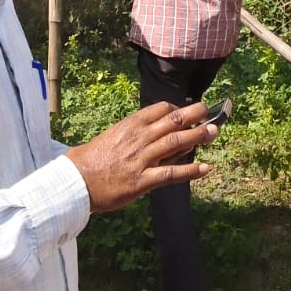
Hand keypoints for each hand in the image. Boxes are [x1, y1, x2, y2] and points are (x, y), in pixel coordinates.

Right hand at [63, 100, 217, 212]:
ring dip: (198, 136)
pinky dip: (191, 170)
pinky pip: (172, 173)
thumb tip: (155, 132)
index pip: (161, 109)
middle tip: (210, 112)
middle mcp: (140, 138)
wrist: (75, 181)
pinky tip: (205, 168)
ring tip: (215, 131)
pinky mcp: (143, 181)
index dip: (178, 109)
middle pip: (174, 121)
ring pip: (177, 142)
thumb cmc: (90, 159)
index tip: (188, 112)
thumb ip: (134, 133)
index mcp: (130, 124)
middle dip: (195, 114)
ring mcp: (143, 159)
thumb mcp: (112, 136)